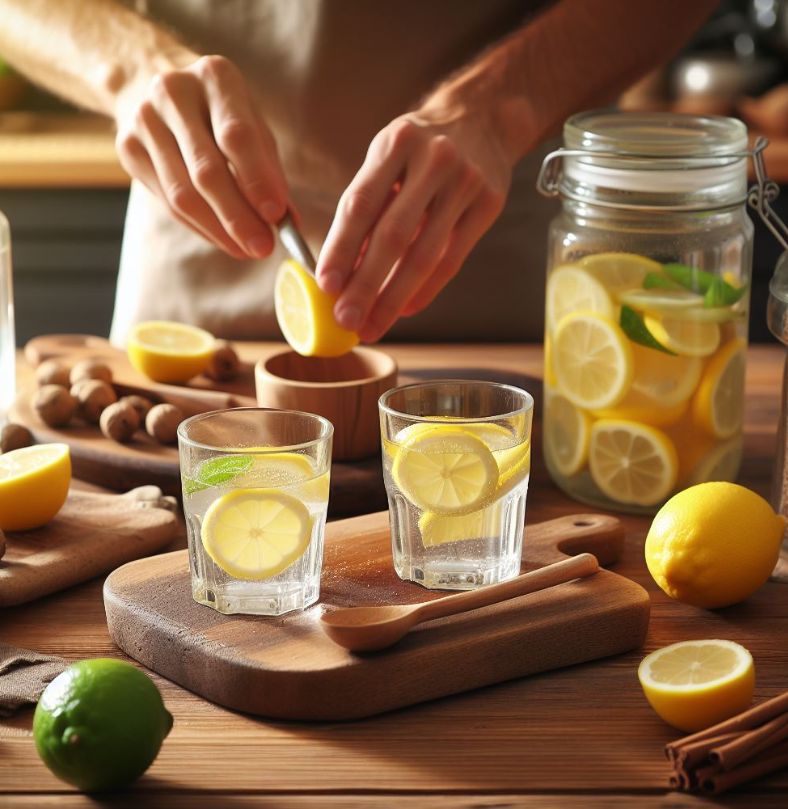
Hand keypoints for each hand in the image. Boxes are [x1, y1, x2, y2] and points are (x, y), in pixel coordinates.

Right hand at [114, 55, 288, 259]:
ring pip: (183, 193)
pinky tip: (222, 238)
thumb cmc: (221, 114)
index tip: (276, 216)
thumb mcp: (254, 127)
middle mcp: (173, 92)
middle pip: (207, 170)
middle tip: (263, 247)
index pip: (236, 135)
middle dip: (238, 217)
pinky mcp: (127, 147)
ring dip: (219, 230)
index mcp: (215, 77)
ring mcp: (144, 119)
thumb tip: (288, 222)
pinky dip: (200, 227)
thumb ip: (270, 171)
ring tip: (246, 249)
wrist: (157, 86)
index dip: (257, 180)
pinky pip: (167, 202)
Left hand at [316, 104, 511, 341]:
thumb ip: (367, 207)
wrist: (484, 117)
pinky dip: (426, 290)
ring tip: (372, 325)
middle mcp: (434, 160)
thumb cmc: (421, 148)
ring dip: (394, 297)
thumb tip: (343, 268)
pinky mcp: (489, 204)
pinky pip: (452, 259)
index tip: (325, 284)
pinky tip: (405, 310)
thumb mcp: (387, 157)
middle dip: (366, 284)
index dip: (341, 247)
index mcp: (395, 143)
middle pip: (394, 235)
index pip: (361, 204)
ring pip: (425, 255)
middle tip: (346, 319)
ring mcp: (466, 182)